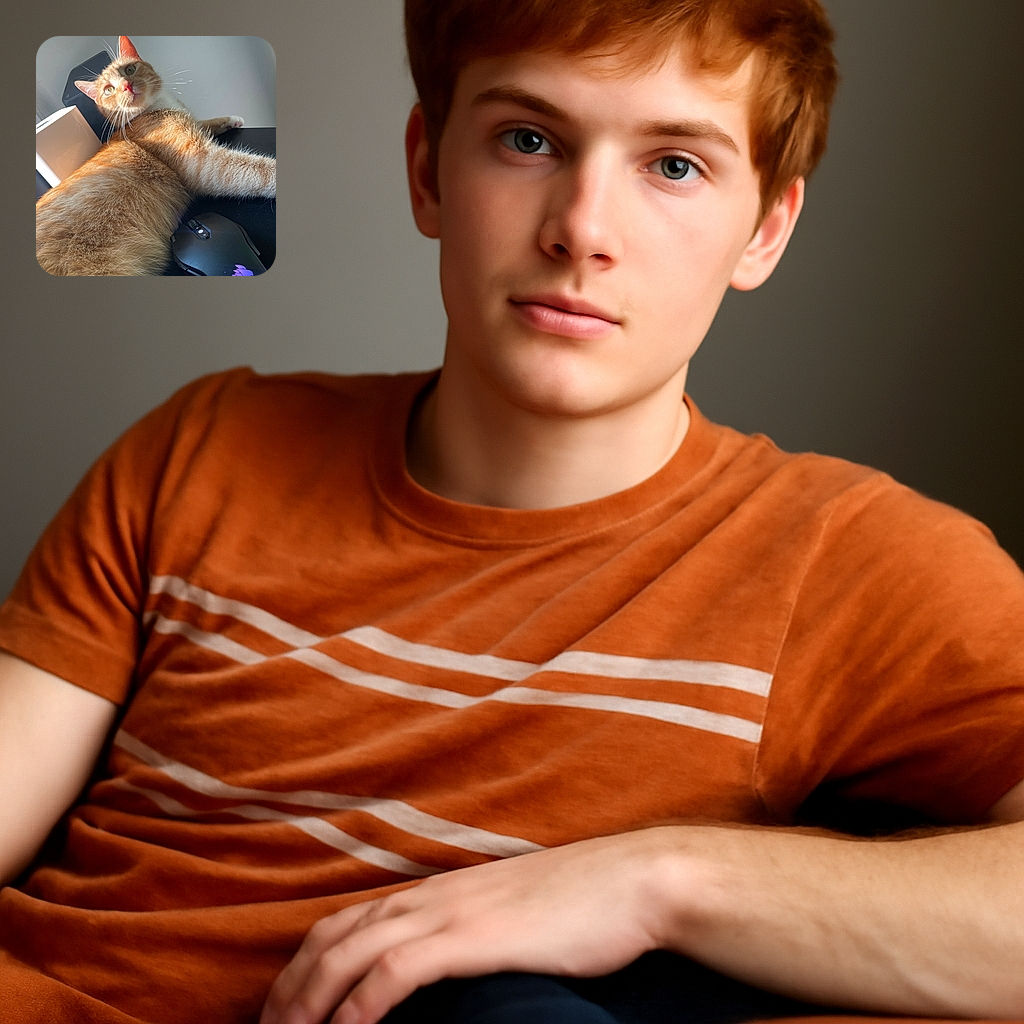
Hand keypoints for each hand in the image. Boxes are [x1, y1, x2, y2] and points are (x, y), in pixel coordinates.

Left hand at [259, 831, 670, 1023]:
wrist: (631, 880)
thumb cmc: (580, 903)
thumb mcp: (511, 915)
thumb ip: (472, 931)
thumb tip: (446, 967)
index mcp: (438, 891)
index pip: (349, 921)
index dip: (306, 963)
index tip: (286, 1005)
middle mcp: (432, 896)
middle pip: (335, 935)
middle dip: (291, 985)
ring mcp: (451, 914)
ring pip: (353, 951)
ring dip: (310, 998)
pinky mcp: (475, 938)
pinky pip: (398, 972)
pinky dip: (360, 1004)